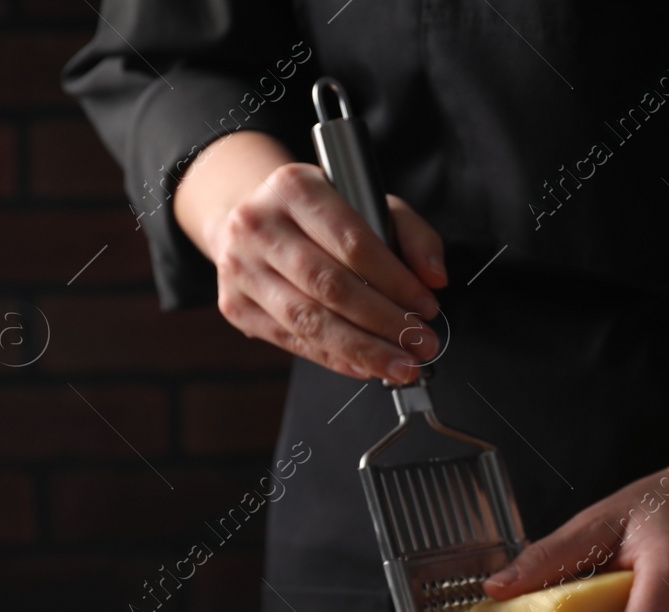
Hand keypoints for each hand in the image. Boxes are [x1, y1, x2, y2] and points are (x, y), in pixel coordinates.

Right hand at [181, 134, 447, 382]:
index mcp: (294, 187)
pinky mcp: (235, 305)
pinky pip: (291, 341)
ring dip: (362, 349)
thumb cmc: (317, 214)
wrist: (250, 219)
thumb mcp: (368, 202)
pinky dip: (334, 359)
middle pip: (329, 286)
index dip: (395, 281)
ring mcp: (240, 268)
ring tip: (400, 364)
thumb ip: (411, 234)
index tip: (426, 306)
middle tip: (420, 343)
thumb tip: (433, 277)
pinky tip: (365, 366)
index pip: (352, 243)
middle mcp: (258, 225)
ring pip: (308, 320)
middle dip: (383, 322)